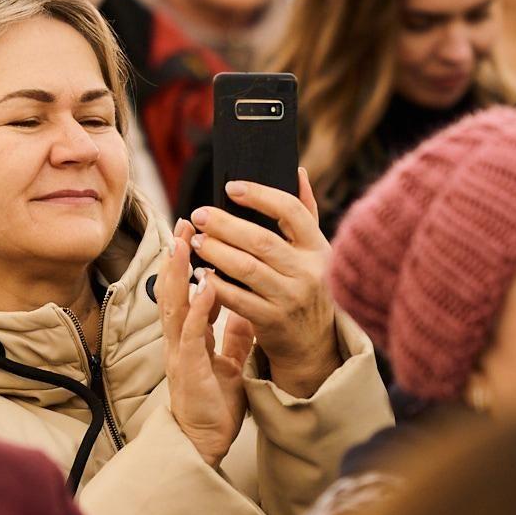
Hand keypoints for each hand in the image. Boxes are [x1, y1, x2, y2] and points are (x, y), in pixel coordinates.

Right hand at [159, 219, 251, 467]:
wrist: (204, 442)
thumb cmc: (214, 405)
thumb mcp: (231, 362)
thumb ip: (234, 336)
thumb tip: (244, 308)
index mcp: (191, 337)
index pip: (188, 292)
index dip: (190, 263)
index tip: (197, 235)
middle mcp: (180, 339)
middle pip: (174, 290)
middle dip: (178, 256)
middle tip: (185, 223)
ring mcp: (180, 352)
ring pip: (175, 305)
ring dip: (178, 273)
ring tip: (183, 242)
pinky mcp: (189, 368)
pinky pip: (192, 333)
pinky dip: (198, 309)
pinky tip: (206, 287)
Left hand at [186, 171, 342, 397]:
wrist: (313, 343)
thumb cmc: (308, 286)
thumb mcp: (315, 251)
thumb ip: (305, 212)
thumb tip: (296, 171)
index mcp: (318, 247)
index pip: (290, 211)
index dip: (260, 195)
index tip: (231, 188)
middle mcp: (308, 271)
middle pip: (261, 240)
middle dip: (225, 225)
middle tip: (200, 215)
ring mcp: (290, 297)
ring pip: (246, 268)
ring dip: (216, 252)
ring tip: (197, 241)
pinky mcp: (272, 321)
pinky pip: (237, 299)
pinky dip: (216, 285)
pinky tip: (201, 274)